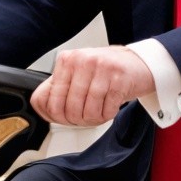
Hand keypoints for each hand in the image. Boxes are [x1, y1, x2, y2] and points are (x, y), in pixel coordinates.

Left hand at [33, 46, 154, 127]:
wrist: (139, 64)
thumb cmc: (106, 71)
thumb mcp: (77, 74)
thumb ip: (56, 89)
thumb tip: (41, 106)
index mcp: (67, 60)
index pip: (49, 100)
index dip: (56, 116)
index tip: (64, 117)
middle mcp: (82, 61)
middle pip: (69, 109)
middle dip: (77, 120)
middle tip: (85, 117)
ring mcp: (102, 68)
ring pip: (88, 112)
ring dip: (94, 119)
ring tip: (98, 110)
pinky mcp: (119, 79)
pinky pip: (106, 111)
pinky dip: (107, 115)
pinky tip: (109, 106)